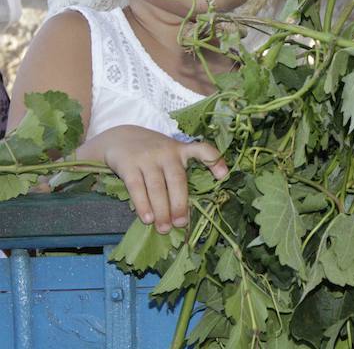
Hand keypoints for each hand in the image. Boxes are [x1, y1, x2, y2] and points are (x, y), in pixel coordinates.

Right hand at [79, 125, 226, 233]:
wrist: (118, 137)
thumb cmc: (151, 153)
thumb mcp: (170, 152)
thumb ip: (180, 171)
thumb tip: (186, 209)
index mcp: (181, 149)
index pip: (201, 150)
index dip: (214, 161)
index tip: (223, 176)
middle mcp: (166, 152)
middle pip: (177, 180)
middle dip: (180, 203)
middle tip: (181, 224)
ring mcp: (147, 158)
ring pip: (157, 187)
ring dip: (161, 210)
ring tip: (164, 228)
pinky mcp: (128, 164)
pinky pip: (137, 187)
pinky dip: (142, 204)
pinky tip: (147, 218)